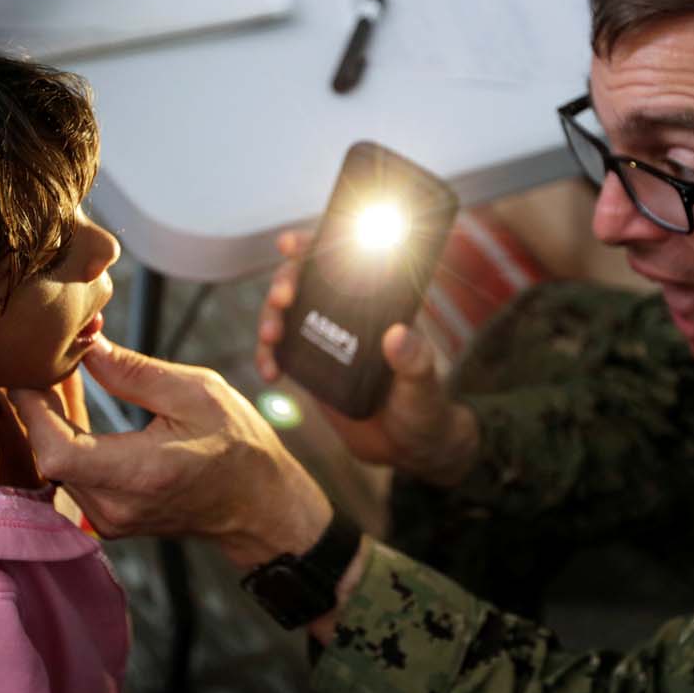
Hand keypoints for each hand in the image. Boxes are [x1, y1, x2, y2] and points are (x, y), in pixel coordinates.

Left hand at [7, 336, 332, 570]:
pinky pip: (70, 476)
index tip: (27, 369)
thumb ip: (134, 372)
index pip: (55, 451)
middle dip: (37, 404)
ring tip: (59, 374)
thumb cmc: (238, 445)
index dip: (31, 409)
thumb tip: (86, 344)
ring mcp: (110, 520)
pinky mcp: (108, 520)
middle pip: (46, 456)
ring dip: (49, 421)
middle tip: (45, 358)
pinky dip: (65, 439)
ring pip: (53, 466)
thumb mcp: (197, 392)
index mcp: (142, 473)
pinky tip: (72, 405)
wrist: (260, 505)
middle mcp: (118, 506)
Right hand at [254, 231, 480, 486]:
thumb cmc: (425, 407)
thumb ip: (415, 361)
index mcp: (378, 304)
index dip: (315, 245)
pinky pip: (280, 351)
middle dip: (285, 281)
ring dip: (269, 318)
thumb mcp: (424, 384)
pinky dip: (268, 356)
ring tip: (270, 338)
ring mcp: (325, 337)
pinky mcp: (310, 366)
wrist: (406, 448)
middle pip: (305, 281)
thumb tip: (398, 336)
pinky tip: (270, 372)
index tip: (292, 244)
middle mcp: (347, 313)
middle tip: (281, 299)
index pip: (344, 261)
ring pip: (285, 313)